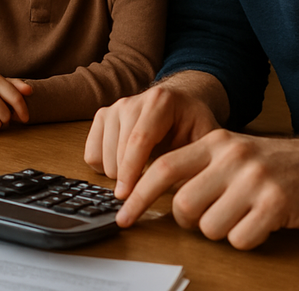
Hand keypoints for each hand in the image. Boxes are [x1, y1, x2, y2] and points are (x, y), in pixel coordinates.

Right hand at [84, 78, 219, 198]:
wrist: (179, 104)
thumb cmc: (193, 124)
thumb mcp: (206, 139)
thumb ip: (196, 162)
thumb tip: (181, 195)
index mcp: (159, 102)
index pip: (139, 139)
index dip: (132, 170)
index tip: (128, 196)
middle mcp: (131, 102)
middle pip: (119, 149)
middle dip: (127, 180)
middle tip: (145, 193)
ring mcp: (114, 108)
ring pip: (103, 154)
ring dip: (117, 174)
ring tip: (140, 177)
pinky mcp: (102, 116)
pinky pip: (91, 152)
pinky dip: (103, 167)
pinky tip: (123, 168)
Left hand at [117, 130, 298, 248]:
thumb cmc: (267, 164)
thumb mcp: (228, 153)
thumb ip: (194, 165)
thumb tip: (148, 187)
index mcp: (213, 143)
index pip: (163, 167)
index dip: (139, 192)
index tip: (124, 212)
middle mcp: (231, 157)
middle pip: (183, 204)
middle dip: (188, 221)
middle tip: (204, 217)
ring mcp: (254, 180)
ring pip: (210, 226)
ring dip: (218, 230)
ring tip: (238, 215)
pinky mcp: (277, 205)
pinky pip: (240, 239)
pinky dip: (244, 238)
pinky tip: (257, 223)